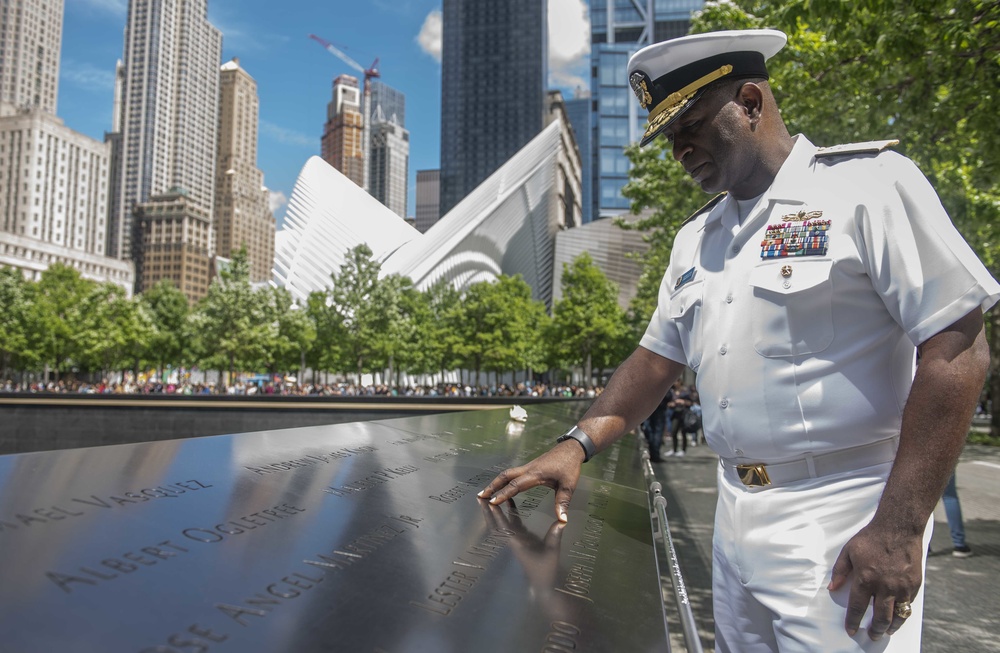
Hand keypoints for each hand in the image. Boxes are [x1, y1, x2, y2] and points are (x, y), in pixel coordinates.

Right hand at [477, 439, 584, 521]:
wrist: (571, 449)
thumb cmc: (569, 465)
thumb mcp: (568, 485)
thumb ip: (563, 502)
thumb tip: (562, 519)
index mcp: (535, 474)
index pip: (515, 485)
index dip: (503, 494)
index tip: (493, 502)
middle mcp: (529, 469)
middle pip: (505, 476)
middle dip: (492, 486)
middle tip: (481, 495)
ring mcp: (529, 467)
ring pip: (508, 473)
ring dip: (497, 482)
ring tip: (488, 492)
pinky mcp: (531, 467)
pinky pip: (514, 473)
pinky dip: (505, 480)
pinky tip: (505, 487)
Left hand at [828, 522, 923, 639]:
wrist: (898, 527)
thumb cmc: (871, 538)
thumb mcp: (849, 551)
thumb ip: (840, 571)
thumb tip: (832, 588)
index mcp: (865, 578)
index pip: (857, 607)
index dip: (853, 622)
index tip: (851, 630)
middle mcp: (884, 586)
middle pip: (879, 618)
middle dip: (874, 630)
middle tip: (871, 635)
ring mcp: (901, 586)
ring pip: (897, 616)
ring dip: (890, 627)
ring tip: (884, 631)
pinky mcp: (914, 584)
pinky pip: (908, 606)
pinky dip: (903, 615)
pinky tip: (898, 617)